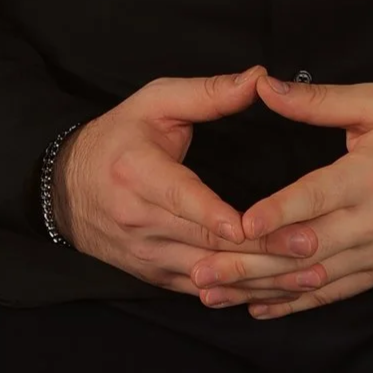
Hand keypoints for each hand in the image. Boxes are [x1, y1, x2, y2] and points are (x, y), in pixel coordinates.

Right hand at [50, 65, 344, 305]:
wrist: (63, 190)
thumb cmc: (118, 137)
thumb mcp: (155, 102)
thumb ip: (208, 94)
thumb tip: (258, 78)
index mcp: (139, 173)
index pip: (181, 198)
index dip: (215, 214)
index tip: (248, 224)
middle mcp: (140, 220)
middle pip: (206, 243)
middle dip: (261, 248)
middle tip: (309, 246)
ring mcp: (147, 254)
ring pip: (209, 275)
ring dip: (260, 278)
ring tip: (307, 275)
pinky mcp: (155, 276)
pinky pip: (201, 291)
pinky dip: (239, 293)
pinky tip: (278, 292)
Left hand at [187, 76, 372, 317]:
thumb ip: (317, 100)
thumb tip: (264, 87)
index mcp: (370, 175)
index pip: (317, 198)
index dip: (277, 213)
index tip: (239, 225)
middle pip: (305, 249)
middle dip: (250, 263)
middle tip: (201, 270)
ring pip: (313, 279)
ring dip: (261, 290)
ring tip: (214, 293)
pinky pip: (336, 293)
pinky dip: (295, 305)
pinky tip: (258, 308)